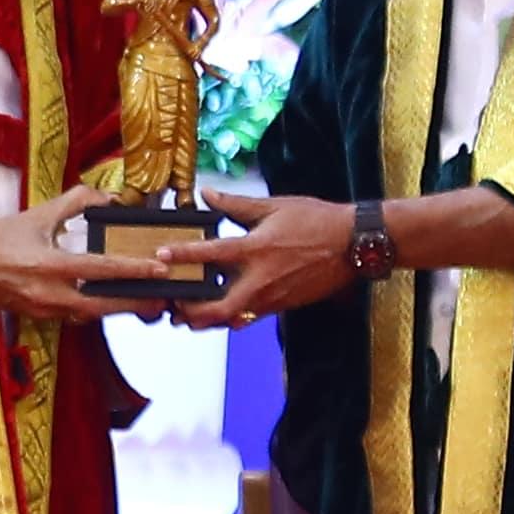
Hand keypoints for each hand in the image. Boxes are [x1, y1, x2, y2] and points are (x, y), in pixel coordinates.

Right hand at [0, 181, 168, 323]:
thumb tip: (106, 199)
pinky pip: (74, 317)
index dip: (133, 270)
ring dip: (117, 309)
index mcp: (47, 265)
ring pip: (90, 315)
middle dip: (134, 303)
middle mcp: (46, 293)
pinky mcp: (38, 317)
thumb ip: (74, 203)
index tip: (159, 269)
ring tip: (144, 302)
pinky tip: (107, 302)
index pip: (100, 270)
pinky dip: (94, 310)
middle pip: (102, 306)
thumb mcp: (36, 214)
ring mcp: (42, 310)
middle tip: (162, 298)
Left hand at [185, 189, 362, 332]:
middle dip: (190, 311)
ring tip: (186, 314)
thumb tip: (206, 193)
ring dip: (206, 319)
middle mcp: (261, 278)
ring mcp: (272, 297)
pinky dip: (230, 318)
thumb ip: (236, 204)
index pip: (211, 254)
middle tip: (172, 304)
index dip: (183, 255)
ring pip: (232, 319)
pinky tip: (218, 310)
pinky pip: (249, 317)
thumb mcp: (274, 206)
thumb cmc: (316, 221)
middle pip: (218, 308)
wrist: (353, 244)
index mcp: (257, 249)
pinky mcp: (281, 306)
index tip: (160, 256)